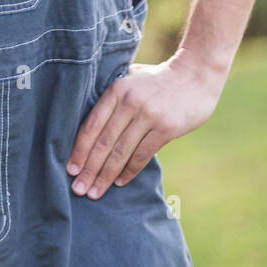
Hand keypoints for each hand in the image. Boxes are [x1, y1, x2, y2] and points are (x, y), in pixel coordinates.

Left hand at [66, 56, 224, 199]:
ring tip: (95, 193)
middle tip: (78, 189)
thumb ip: (113, 97)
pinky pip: (142, 155)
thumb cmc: (158, 79)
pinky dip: (129, 171)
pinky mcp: (167, 128)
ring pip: (121, 152)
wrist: (196, 74)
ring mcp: (149, 115)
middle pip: (103, 142)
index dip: (79, 149)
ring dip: (106, 175)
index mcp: (117, 89)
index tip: (70, 169)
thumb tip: (91, 123)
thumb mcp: (131, 78)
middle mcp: (130, 102)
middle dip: (89, 169)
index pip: (92, 125)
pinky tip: (119, 182)